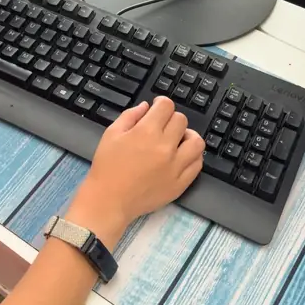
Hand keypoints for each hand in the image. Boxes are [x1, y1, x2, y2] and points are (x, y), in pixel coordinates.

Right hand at [68, 97, 203, 244]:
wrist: (109, 200)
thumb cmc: (107, 167)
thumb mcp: (111, 134)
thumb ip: (130, 115)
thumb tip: (146, 106)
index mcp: (146, 132)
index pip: (167, 106)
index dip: (161, 104)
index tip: (157, 108)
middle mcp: (165, 147)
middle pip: (182, 121)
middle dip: (171, 119)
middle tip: (162, 126)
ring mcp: (175, 166)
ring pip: (196, 142)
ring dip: (188, 136)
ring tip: (178, 140)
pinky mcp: (180, 183)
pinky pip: (197, 164)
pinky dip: (192, 157)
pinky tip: (181, 157)